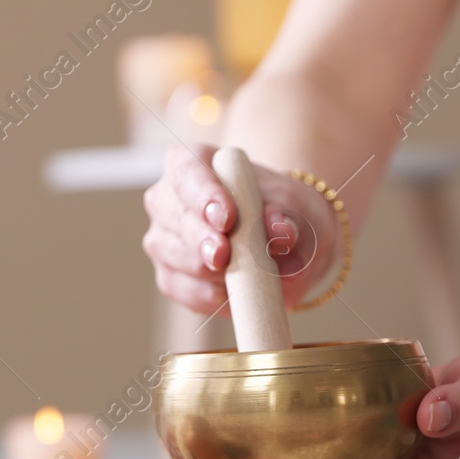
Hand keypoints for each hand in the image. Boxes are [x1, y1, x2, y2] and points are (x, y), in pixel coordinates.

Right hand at [142, 144, 340, 315]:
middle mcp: (168, 199)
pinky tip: (233, 292)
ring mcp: (163, 239)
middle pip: (174, 216)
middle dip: (199, 239)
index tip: (226, 218)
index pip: (187, 171)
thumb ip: (288, 214)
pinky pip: (181, 289)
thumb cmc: (284, 212)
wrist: (288, 247)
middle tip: (224, 255)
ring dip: (208, 271)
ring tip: (245, 275)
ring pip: (173, 255)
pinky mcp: (169, 276)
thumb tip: (282, 231)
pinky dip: (209, 295)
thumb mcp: (296, 205)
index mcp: (193, 163)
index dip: (202, 195)